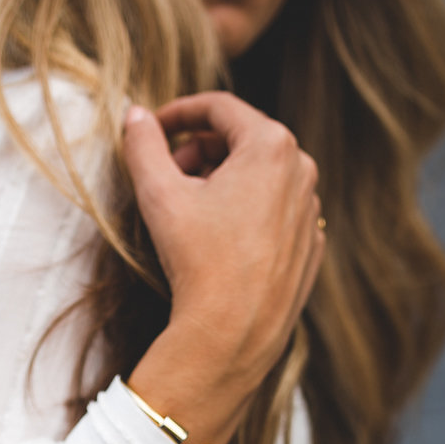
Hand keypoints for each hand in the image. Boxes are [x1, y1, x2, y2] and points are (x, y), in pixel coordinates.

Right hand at [121, 93, 324, 443]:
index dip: (180, 112)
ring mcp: (310, 212)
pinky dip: (247, 214)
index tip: (155, 128)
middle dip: (201, 150)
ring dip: (224, 182)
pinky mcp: (310, 248)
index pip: (220, 108)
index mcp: (272, 146)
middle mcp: (303, 171)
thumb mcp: (159, 194)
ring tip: (191, 210)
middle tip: (168, 173)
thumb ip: (144, 145)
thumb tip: (134, 115)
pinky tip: (218, 241)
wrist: (232, 334)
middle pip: (243, 140)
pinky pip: (275, 215)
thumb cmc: (198, 261)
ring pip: (261, 178)